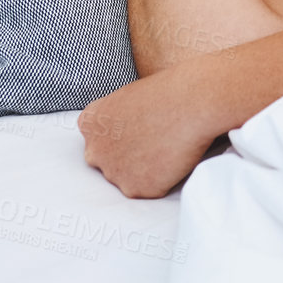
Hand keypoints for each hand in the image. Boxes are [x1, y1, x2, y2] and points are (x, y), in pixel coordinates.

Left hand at [77, 60, 224, 198]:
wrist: (191, 103)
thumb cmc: (168, 92)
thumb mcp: (130, 98)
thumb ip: (119, 121)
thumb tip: (128, 134)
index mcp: (91, 123)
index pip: (98, 140)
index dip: (121, 138)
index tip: (139, 133)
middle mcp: (96, 151)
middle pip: (109, 162)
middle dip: (128, 158)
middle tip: (155, 145)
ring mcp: (114, 173)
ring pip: (129, 179)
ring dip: (145, 170)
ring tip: (169, 148)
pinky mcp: (136, 189)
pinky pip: (150, 190)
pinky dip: (164, 180)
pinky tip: (175, 159)